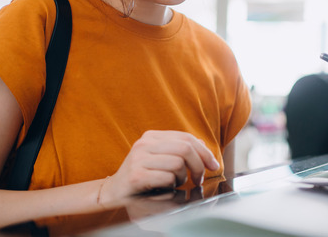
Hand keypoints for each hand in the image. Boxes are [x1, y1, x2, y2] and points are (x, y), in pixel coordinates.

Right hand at [102, 130, 219, 201]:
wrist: (114, 191)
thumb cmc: (141, 175)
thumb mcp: (159, 158)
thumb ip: (178, 149)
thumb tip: (201, 144)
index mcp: (152, 136)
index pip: (186, 138)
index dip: (204, 151)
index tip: (213, 165)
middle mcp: (144, 144)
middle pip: (185, 149)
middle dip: (199, 165)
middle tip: (199, 179)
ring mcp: (139, 159)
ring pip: (178, 164)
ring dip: (183, 178)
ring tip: (176, 183)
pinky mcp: (137, 176)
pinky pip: (167, 178)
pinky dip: (172, 186)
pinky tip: (165, 188)